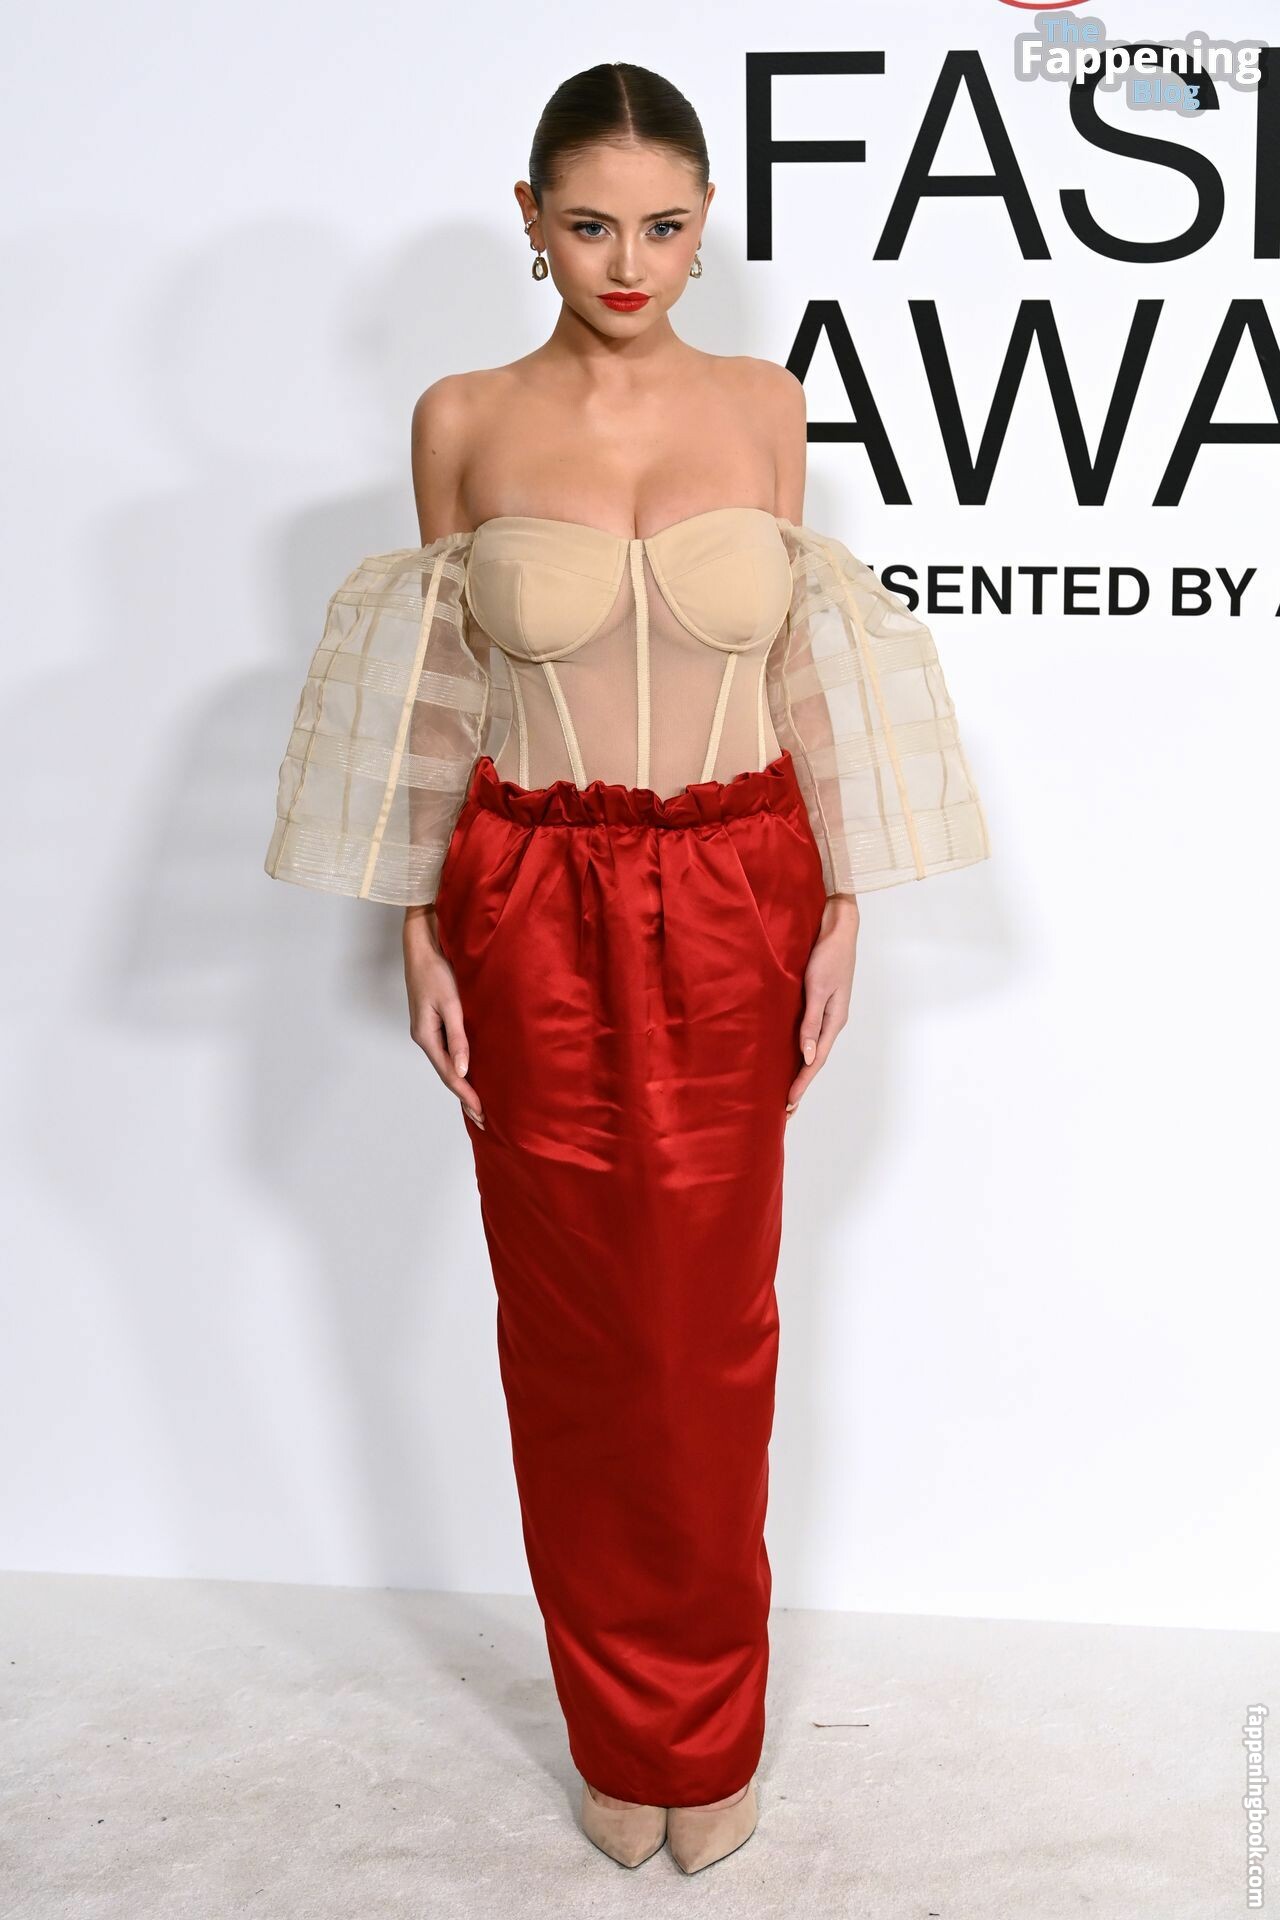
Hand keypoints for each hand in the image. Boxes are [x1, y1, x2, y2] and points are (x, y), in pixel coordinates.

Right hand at [403, 906, 484, 1127]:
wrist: (423, 948)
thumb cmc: (437, 972)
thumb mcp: (451, 1004)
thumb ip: (457, 1038)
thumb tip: (462, 1071)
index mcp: (426, 1036)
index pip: (449, 1075)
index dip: (466, 1095)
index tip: (481, 1113)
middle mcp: (424, 1038)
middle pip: (446, 1074)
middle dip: (464, 1097)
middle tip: (482, 1119)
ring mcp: (428, 1031)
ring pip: (446, 1065)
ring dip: (461, 1085)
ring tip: (476, 1104)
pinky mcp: (433, 1023)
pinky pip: (447, 1052)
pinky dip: (458, 1068)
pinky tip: (468, 1074)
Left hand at [786, 893, 858, 1117]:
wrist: (838, 928)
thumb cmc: (828, 955)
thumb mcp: (817, 988)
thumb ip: (811, 1022)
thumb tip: (806, 1057)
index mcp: (834, 1021)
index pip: (815, 1061)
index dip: (802, 1083)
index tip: (788, 1104)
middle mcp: (831, 1021)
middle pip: (814, 1061)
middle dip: (801, 1085)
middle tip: (786, 1111)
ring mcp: (826, 1013)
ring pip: (812, 1049)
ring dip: (800, 1071)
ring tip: (787, 1092)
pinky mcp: (819, 1002)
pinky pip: (808, 1034)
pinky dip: (799, 1051)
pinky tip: (791, 1057)